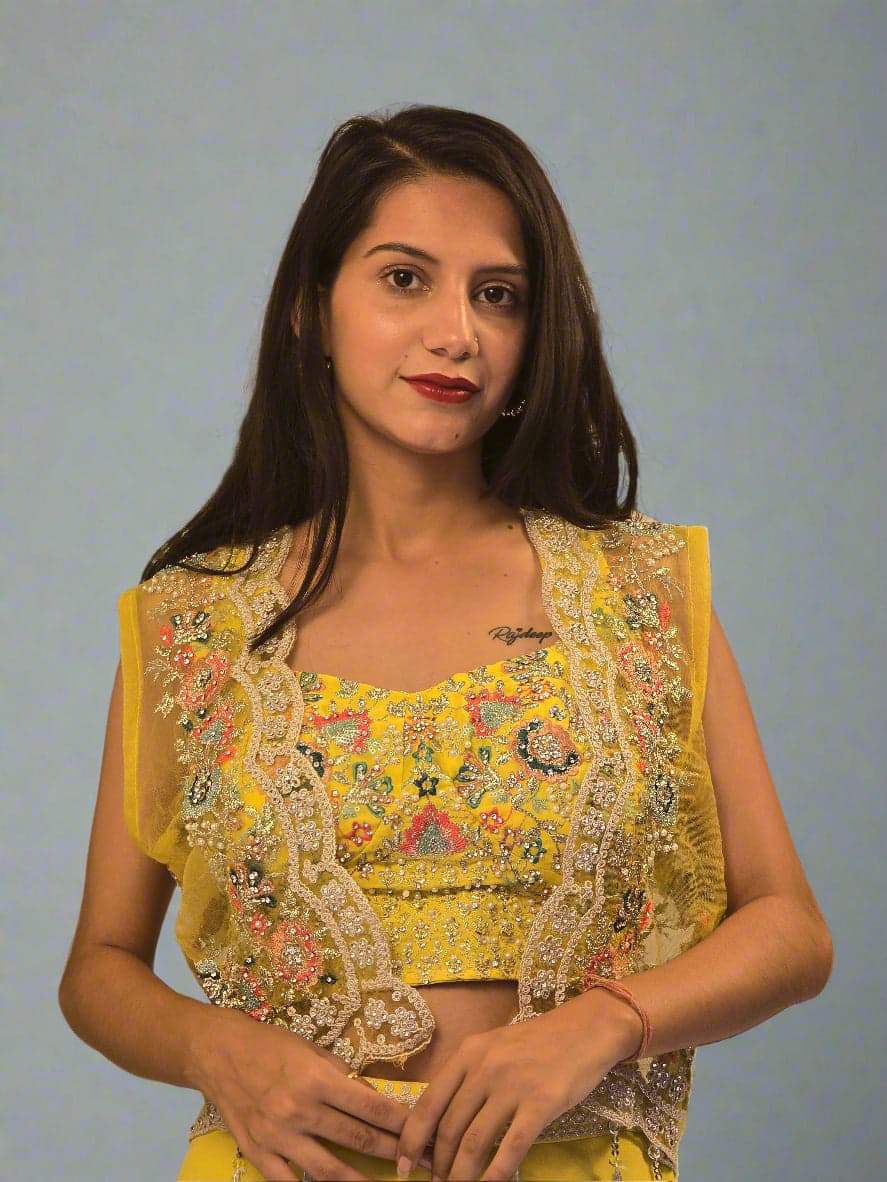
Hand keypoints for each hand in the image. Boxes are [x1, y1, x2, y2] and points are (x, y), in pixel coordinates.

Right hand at [191, 1006, 431, 1180]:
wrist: (218, 1053)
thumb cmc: (271, 1045)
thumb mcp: (313, 1050)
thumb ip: (344, 1077)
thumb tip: (376, 1102)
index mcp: (317, 1078)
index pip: (371, 1106)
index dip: (401, 1124)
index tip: (425, 1135)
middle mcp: (300, 1109)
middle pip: (357, 1139)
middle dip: (395, 1153)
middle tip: (421, 1165)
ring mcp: (278, 1136)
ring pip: (330, 1171)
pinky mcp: (258, 1154)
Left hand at [394, 989, 641, 1181]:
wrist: (586, 1029)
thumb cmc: (538, 1042)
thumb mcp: (494, 1047)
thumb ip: (468, 1077)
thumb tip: (441, 1122)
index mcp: (468, 1052)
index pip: (429, 1102)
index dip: (412, 1139)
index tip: (404, 1165)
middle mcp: (484, 1068)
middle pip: (449, 1128)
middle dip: (438, 1165)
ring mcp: (512, 1085)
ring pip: (475, 1143)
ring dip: (461, 1175)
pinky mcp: (540, 1104)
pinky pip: (510, 1148)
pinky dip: (495, 1175)